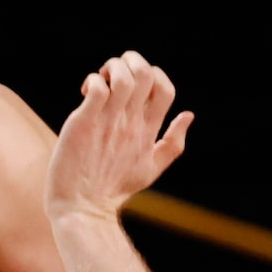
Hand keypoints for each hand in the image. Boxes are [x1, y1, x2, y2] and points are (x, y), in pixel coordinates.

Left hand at [46, 51, 191, 223]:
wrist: (82, 210)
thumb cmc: (113, 191)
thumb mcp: (150, 169)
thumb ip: (173, 143)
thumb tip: (189, 114)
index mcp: (148, 130)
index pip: (166, 88)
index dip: (156, 75)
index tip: (134, 86)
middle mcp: (131, 123)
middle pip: (146, 74)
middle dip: (132, 61)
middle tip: (114, 75)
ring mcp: (109, 122)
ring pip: (124, 76)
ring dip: (113, 67)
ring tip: (101, 78)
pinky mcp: (85, 124)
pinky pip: (98, 89)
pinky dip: (94, 81)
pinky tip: (86, 92)